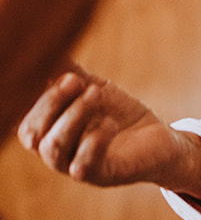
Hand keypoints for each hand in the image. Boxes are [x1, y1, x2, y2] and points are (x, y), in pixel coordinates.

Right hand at [18, 62, 188, 187]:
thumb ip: (70, 72)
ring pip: (53, 148)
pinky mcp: (100, 175)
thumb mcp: (93, 88)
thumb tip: (50, 45)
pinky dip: (94, 139)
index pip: (24, 120)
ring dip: (73, 115)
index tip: (61, 72)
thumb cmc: (118, 114)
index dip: (34, 97)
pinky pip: (82, 165)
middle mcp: (57, 152)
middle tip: (77, 80)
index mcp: (50, 132)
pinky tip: (111, 123)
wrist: (157, 139)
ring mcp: (75, 167)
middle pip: (31, 135)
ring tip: (97, 93)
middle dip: (50, 103)